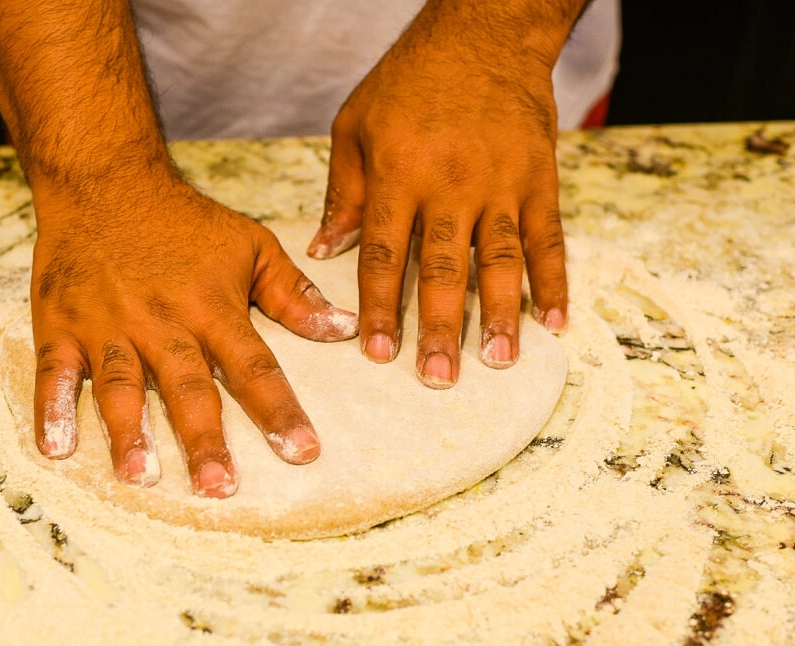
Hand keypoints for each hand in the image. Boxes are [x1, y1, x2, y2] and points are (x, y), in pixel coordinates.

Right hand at [30, 170, 356, 497]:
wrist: (105, 182)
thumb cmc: (183, 220)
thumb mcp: (251, 245)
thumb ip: (293, 293)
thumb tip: (344, 328)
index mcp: (211, 308)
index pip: (253, 367)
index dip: (279, 410)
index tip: (303, 452)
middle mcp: (161, 322)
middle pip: (187, 388)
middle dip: (204, 439)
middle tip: (219, 487)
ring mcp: (107, 325)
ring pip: (121, 386)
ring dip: (129, 432)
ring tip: (140, 477)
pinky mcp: (61, 325)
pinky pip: (55, 371)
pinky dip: (52, 408)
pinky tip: (56, 449)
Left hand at [308, 1, 574, 387]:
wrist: (482, 32)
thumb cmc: (408, 80)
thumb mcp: (354, 126)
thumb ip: (342, 192)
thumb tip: (325, 251)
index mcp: (398, 175)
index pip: (386, 255)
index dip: (382, 307)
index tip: (378, 353)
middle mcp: (450, 184)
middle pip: (444, 269)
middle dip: (440, 328)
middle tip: (438, 378)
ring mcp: (500, 183)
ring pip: (500, 261)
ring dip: (500, 315)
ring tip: (499, 362)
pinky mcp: (538, 178)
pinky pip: (549, 238)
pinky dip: (553, 281)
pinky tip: (554, 321)